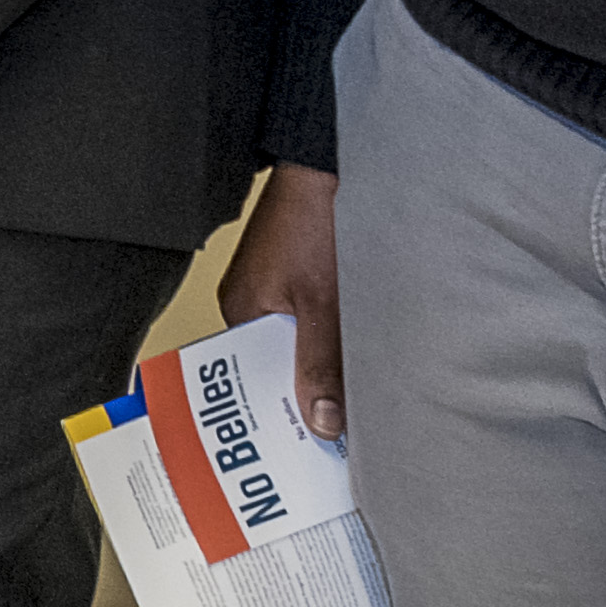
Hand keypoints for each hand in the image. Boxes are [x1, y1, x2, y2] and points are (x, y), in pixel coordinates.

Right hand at [223, 166, 346, 438]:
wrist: (331, 162)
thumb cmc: (315, 219)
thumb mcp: (322, 302)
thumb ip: (320, 362)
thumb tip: (321, 421)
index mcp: (241, 312)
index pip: (254, 380)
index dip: (282, 412)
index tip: (311, 444)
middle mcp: (253, 303)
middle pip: (281, 364)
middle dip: (309, 390)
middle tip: (343, 428)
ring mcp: (278, 288)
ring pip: (303, 344)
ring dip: (329, 362)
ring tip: (358, 391)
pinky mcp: (303, 275)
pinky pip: (317, 321)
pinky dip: (338, 336)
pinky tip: (364, 346)